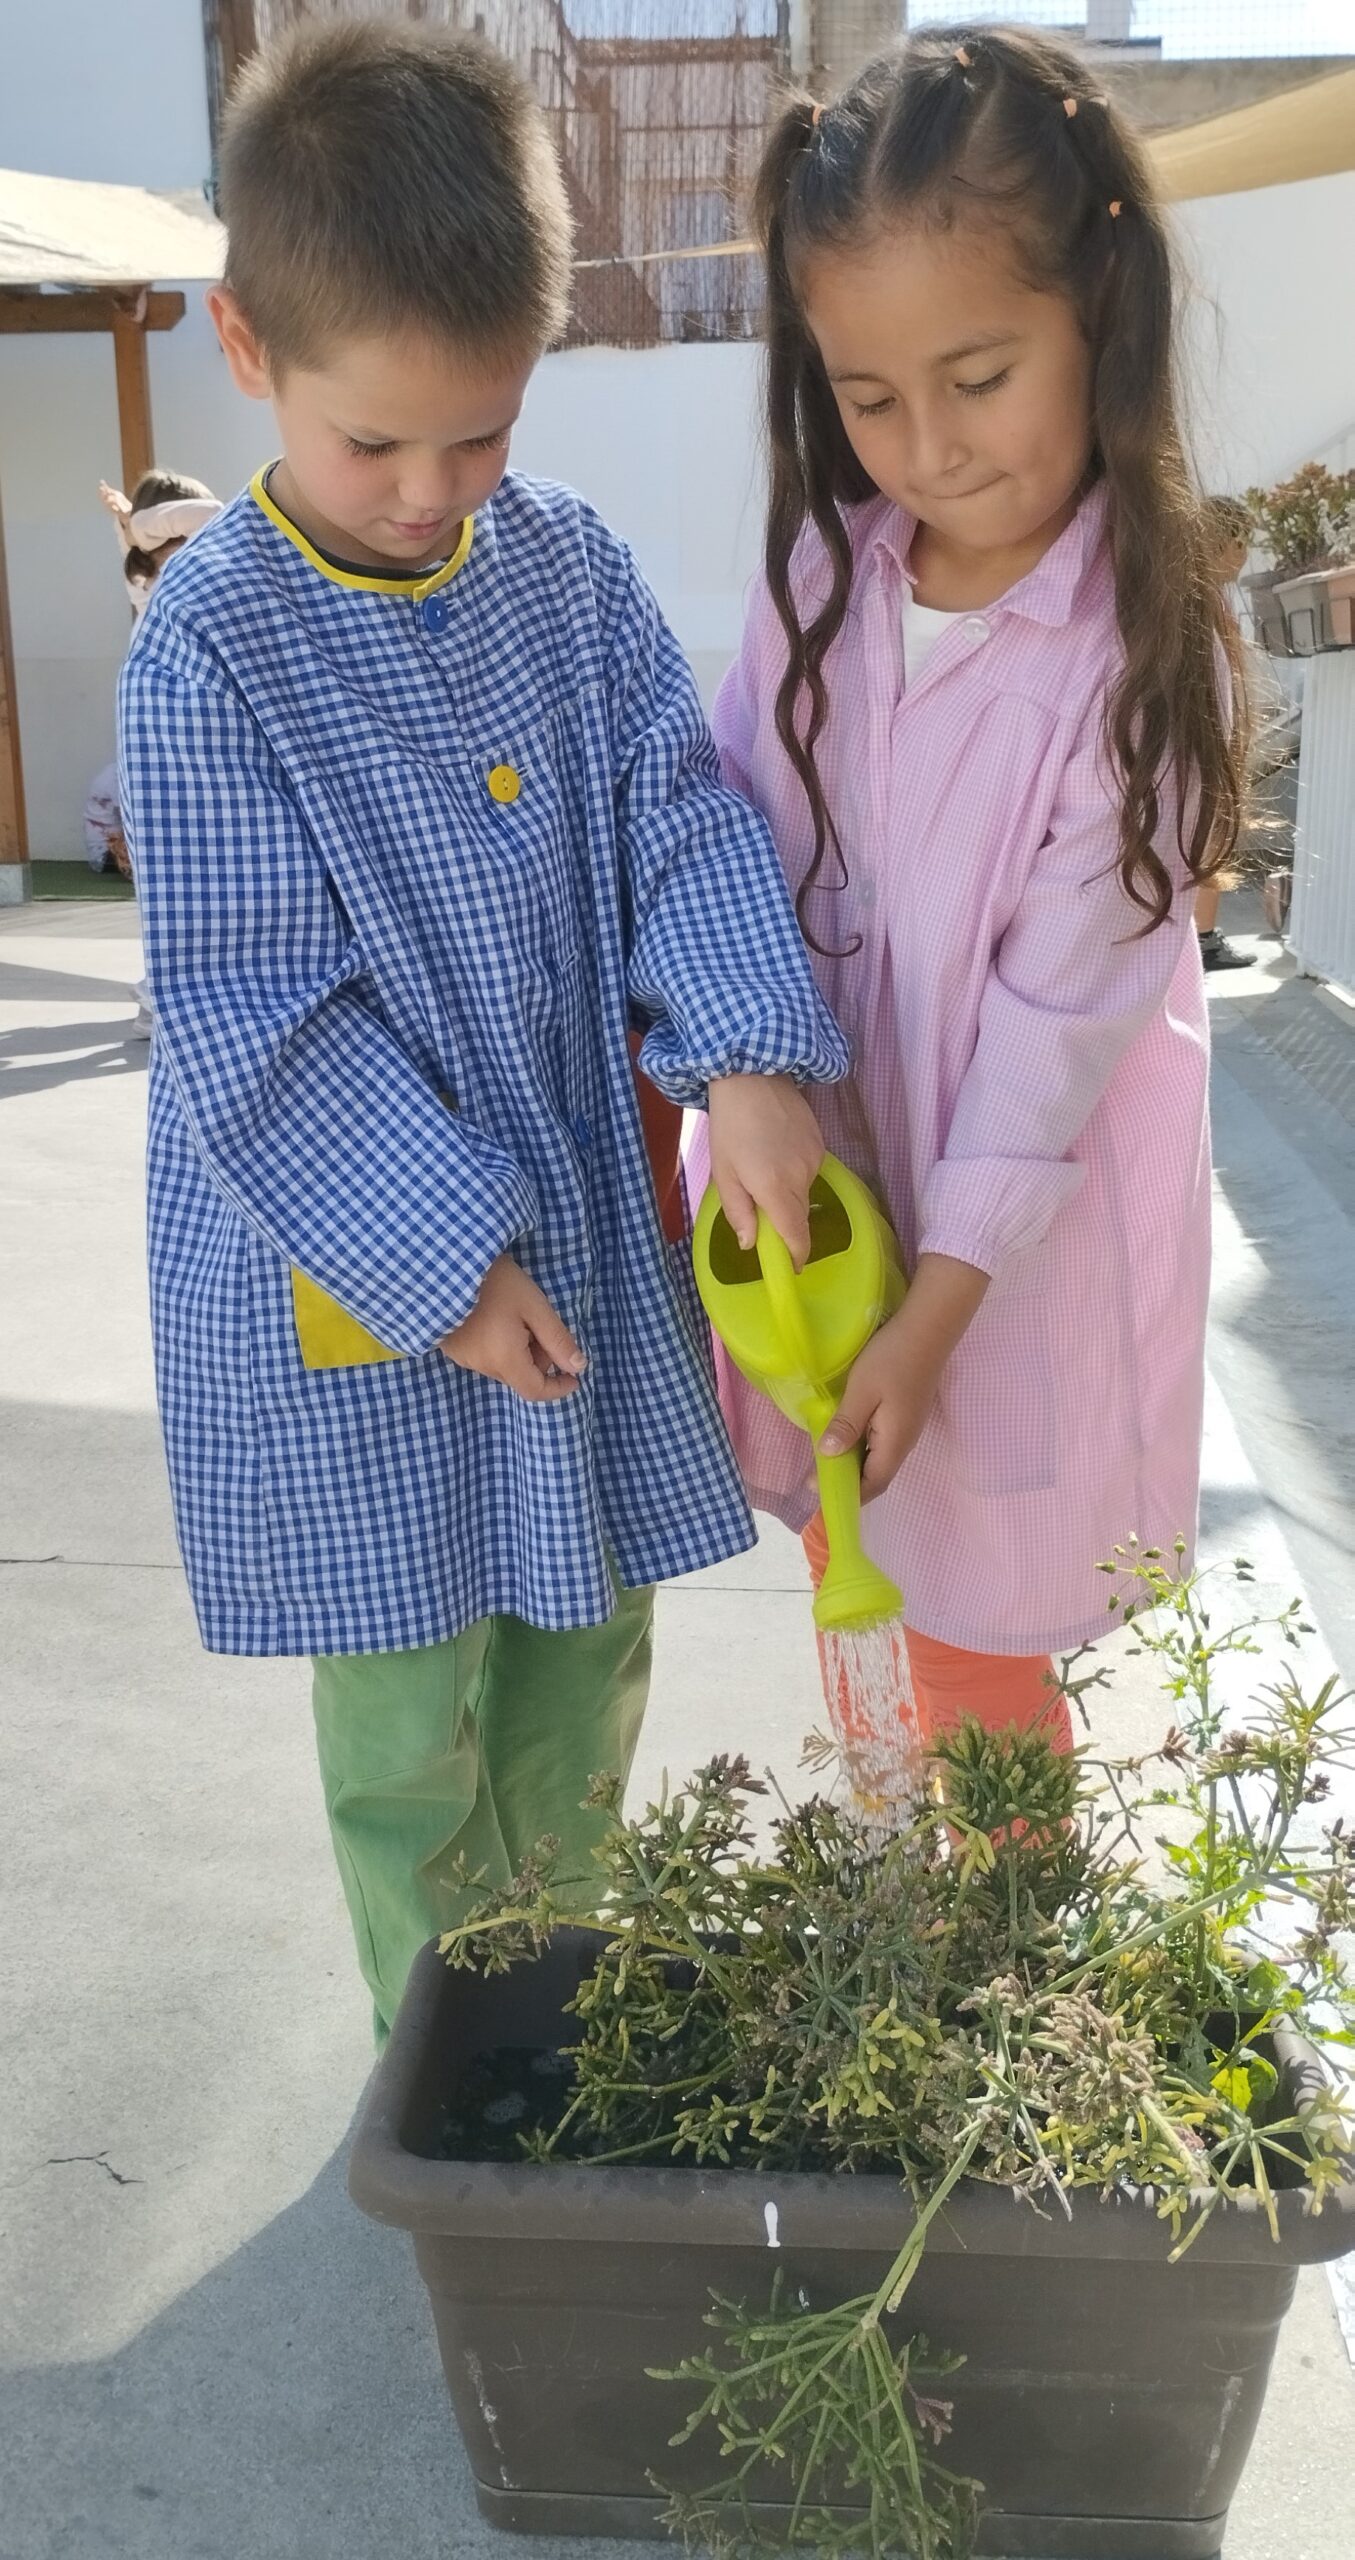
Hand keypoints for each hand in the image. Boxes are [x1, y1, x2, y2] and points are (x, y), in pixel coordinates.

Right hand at [440, 1256, 585, 1403]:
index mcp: (504, 1360)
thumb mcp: (534, 1307)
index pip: (534, 1391)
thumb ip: (557, 1339)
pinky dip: (500, 1346)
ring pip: (503, 1365)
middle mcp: (481, 1366)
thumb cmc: (496, 1283)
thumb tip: (578, 1367)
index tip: (574, 1375)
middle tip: (539, 1323)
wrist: (448, 1266)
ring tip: (516, 1315)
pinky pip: (485, 1356)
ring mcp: (464, 1358)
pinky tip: (497, 1317)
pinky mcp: (453, 1348)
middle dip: (539, 1357)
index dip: (557, 1388)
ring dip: (519, 1350)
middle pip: (520, 1375)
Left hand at [707, 1073, 824, 1268]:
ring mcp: (815, 1159)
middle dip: (783, 1220)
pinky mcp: (820, 1144)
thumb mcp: (723, 1172)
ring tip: (762, 1164)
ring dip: (786, 1191)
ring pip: (802, 1192)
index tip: (789, 1266)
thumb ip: (738, 1212)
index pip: (796, 1235)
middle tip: (758, 1203)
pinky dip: (793, 1171)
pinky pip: (808, 1170)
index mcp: (775, 1188)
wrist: (753, 1076)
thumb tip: (750, 1244)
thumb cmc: (730, 1125)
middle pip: (799, 1215)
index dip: (795, 1256)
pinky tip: (775, 1148)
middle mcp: (802, 1177)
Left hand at [818, 1254, 989, 1500]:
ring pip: (878, 1459)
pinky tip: (844, 1437)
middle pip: (876, 1475)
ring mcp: (907, 1429)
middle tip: (815, 1479)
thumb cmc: (893, 1358)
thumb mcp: (862, 1391)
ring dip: (854, 1465)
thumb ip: (846, 1425)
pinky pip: (881, 1443)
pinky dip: (861, 1448)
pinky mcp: (905, 1415)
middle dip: (849, 1484)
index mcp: (895, 1443)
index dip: (848, 1495)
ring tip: (824, 1462)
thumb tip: (827, 1455)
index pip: (873, 1484)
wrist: (928, 1328)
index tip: (819, 1495)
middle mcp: (904, 1443)